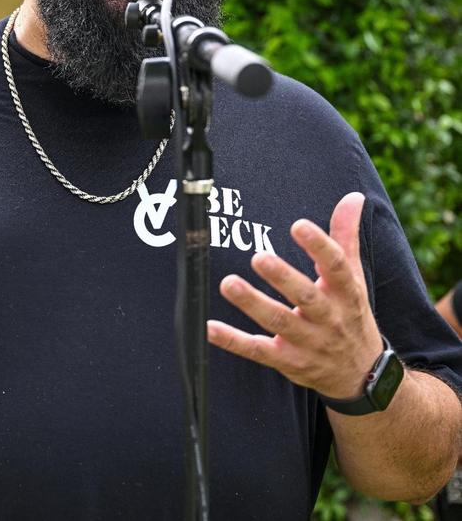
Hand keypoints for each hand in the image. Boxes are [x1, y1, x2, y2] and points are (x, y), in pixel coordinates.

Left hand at [207, 192, 382, 399]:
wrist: (361, 375)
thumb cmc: (350, 315)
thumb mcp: (354, 279)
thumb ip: (345, 237)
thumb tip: (352, 196)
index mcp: (346, 293)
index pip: (337, 267)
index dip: (320, 246)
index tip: (298, 225)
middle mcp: (329, 318)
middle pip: (306, 296)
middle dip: (283, 278)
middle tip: (258, 257)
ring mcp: (308, 342)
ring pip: (279, 322)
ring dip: (253, 303)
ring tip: (229, 283)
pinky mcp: (288, 361)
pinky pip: (258, 351)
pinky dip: (233, 341)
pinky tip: (210, 327)